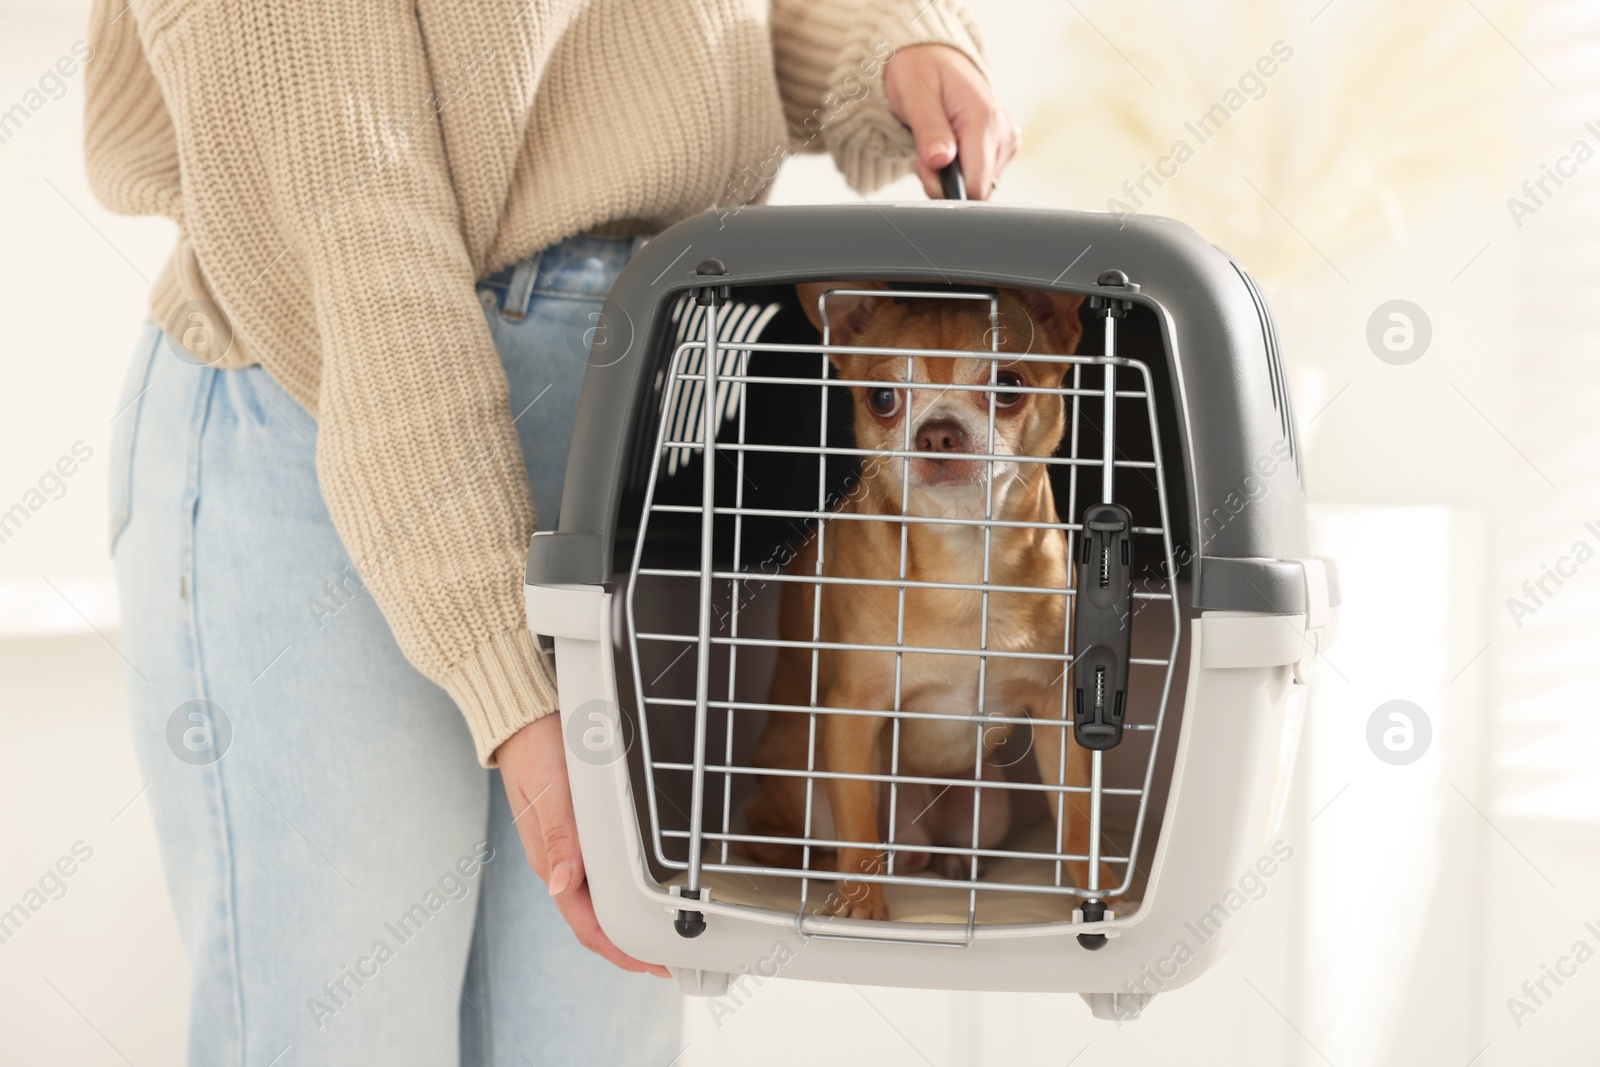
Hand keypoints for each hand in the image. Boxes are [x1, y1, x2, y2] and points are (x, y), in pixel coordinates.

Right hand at [495, 715, 669, 977]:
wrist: (520, 721)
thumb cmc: (535, 750)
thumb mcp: (552, 792)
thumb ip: (559, 839)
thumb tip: (563, 884)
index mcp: (551, 861)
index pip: (586, 923)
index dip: (620, 950)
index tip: (652, 966)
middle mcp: (557, 863)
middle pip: (592, 922)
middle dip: (626, 948)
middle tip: (665, 962)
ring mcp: (564, 851)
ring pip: (595, 902)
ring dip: (623, 926)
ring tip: (656, 939)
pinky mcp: (571, 835)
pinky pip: (596, 878)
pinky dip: (618, 897)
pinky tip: (635, 896)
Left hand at [882, 43, 1020, 199]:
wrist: (932, 54)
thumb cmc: (919, 71)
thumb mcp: (915, 96)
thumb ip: (930, 131)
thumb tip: (941, 161)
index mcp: (984, 121)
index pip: (976, 187)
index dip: (946, 188)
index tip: (927, 165)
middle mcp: (1003, 132)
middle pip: (977, 189)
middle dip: (946, 180)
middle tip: (925, 151)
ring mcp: (1007, 140)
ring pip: (979, 185)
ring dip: (951, 174)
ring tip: (936, 143)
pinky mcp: (1004, 145)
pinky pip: (981, 174)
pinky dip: (960, 168)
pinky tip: (950, 144)